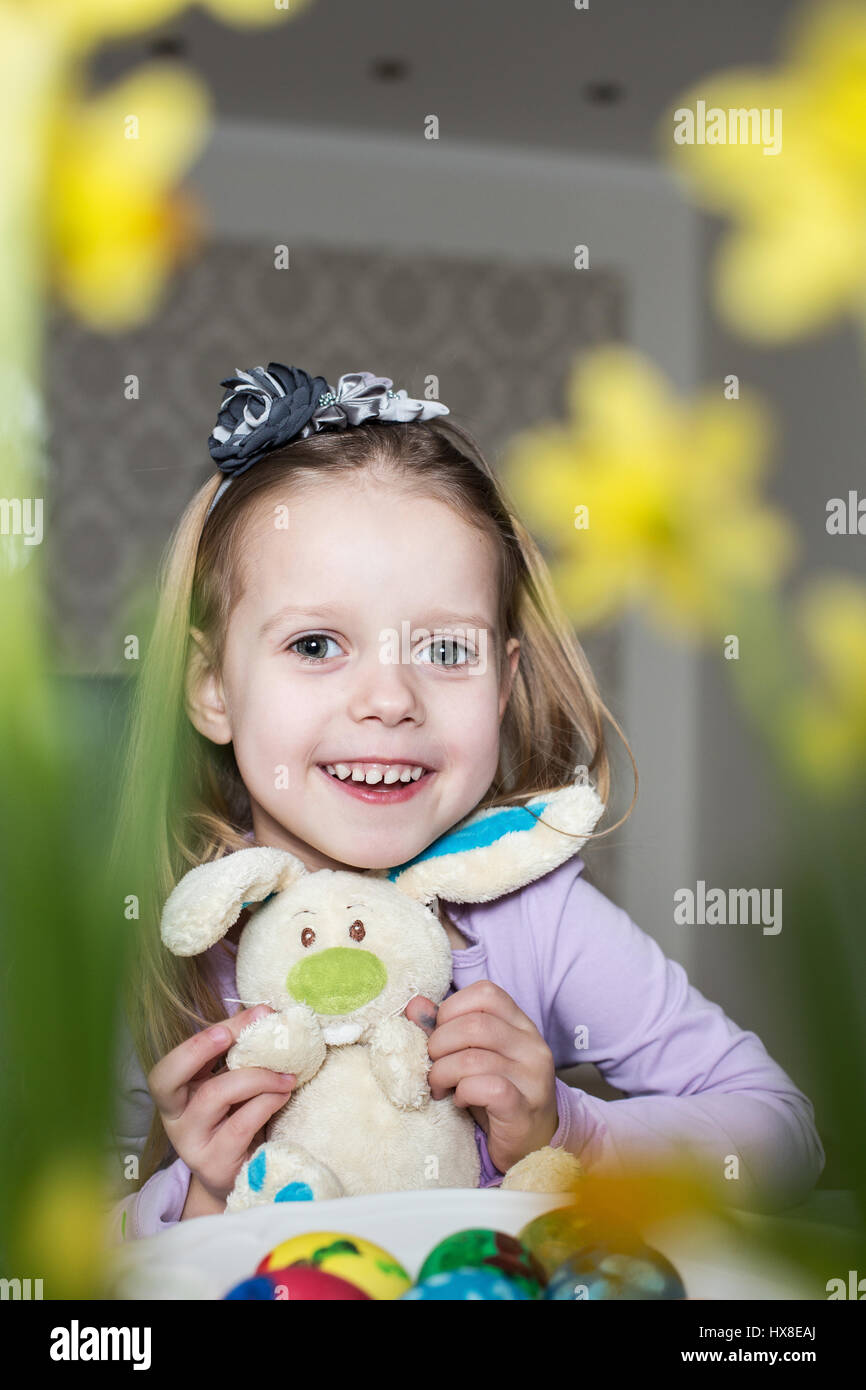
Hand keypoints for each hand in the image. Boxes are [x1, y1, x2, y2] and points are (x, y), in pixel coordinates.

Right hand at [147, 1004, 297, 1206]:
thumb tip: (266, 1013)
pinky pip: (241, 1124)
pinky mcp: (215, 1163)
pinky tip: (283, 1095)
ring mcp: (192, 1142)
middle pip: (166, 1079)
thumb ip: (239, 1055)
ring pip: (214, 1095)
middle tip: (232, 1035)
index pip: (170, 1064)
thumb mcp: (233, 1087)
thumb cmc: (239, 1121)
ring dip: (256, 1077)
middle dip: (198, 1049)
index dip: (196, 1042)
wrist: (245, 1178)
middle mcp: (175, 1117)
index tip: (231, 1026)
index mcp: (177, 1093)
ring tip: (286, 1075)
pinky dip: (266, 1102)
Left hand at [404, 981, 558, 1173]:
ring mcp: (532, 1077)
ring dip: (443, 1072)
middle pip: (475, 1024)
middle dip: (440, 1044)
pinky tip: (460, 1101)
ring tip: (440, 1087)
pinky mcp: (524, 1108)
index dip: (451, 1009)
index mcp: (521, 1025)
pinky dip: (463, 1092)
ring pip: (474, 1058)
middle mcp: (532, 1046)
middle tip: (431, 1065)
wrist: (531, 1144)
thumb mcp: (472, 1057)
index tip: (438, 1033)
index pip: (486, 993)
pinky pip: (487, 1088)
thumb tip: (414, 1006)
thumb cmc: (496, 1096)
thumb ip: (445, 1029)